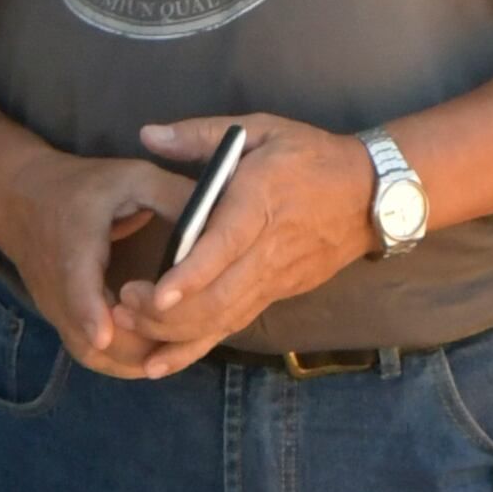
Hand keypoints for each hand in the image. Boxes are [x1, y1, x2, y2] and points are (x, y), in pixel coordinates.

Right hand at [0, 147, 196, 376]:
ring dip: (136, 356)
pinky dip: (126, 361)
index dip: (88, 312)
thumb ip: (175, 198)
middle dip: (137, 341)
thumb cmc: (86, 188)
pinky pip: (94, 356)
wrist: (24, 201)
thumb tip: (224, 220)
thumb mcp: (132, 178)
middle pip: (90, 334)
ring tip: (179, 344)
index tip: (103, 334)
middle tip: (181, 336)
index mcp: (73, 243)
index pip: (76, 285)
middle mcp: (58, 286)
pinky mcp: (63, 324)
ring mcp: (57, 311)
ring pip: (95, 354)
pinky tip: (159, 352)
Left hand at [112, 113, 375, 368]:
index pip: (224, 247)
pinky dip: (196, 346)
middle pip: (218, 297)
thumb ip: (200, 135)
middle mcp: (267, 250)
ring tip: (128, 328)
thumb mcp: (261, 129)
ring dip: (175, 332)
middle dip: (168, 313)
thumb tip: (148, 135)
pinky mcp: (276, 294)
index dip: (190, 275)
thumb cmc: (311, 157)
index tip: (156, 295)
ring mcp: (274, 278)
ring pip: (224, 319)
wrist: (371, 194)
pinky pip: (233, 325)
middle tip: (121, 306)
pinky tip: (160, 362)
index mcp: (260, 203)